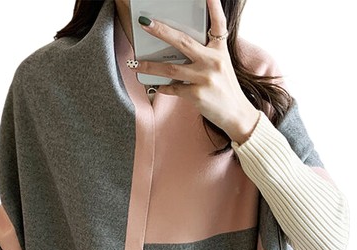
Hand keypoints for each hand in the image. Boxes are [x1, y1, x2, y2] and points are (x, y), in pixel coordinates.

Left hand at [128, 0, 259, 143]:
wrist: (236, 114)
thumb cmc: (225, 89)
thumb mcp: (221, 66)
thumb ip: (205, 55)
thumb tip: (178, 50)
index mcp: (219, 51)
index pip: (219, 25)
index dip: (214, 8)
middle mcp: (213, 62)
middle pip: (183, 42)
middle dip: (162, 31)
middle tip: (146, 24)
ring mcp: (205, 78)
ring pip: (171, 68)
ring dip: (150, 66)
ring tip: (136, 64)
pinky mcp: (197, 94)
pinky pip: (174, 89)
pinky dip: (164, 88)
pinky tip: (158, 86)